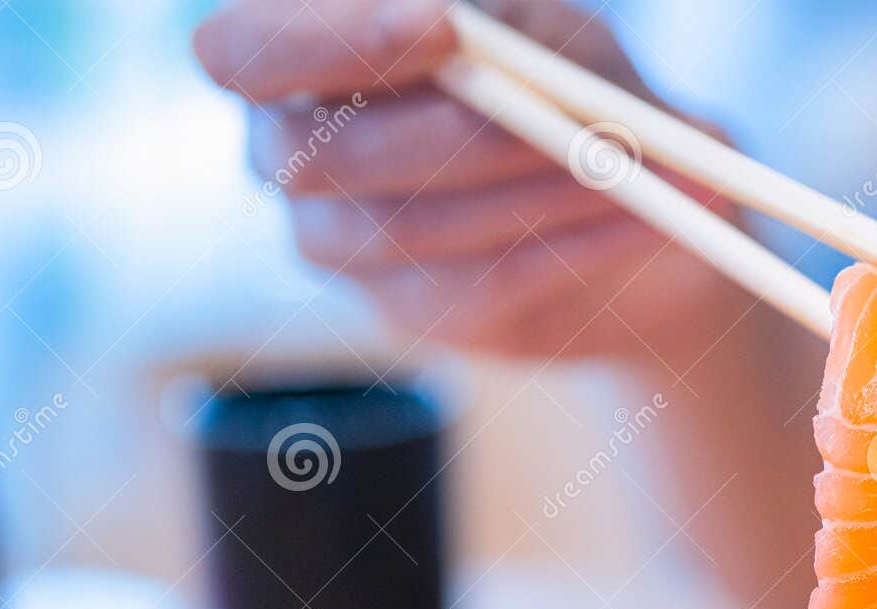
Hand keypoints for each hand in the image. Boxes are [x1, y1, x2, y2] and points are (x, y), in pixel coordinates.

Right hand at [194, 0, 742, 359]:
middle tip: (561, 117)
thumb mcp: (551, 35)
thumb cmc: (569, 87)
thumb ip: (505, 25)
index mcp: (294, 57)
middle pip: (319, 155)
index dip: (326, 42)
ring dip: (527, 192)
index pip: (240, 50)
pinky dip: (565, 247)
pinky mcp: (404, 311)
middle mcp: (289, 151)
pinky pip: (472, 287)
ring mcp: (337, 242)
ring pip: (403, 228)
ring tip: (628, 165)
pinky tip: (636, 217)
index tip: (443, 30)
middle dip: (455, 133)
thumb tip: (470, 25)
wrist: (630, 205)